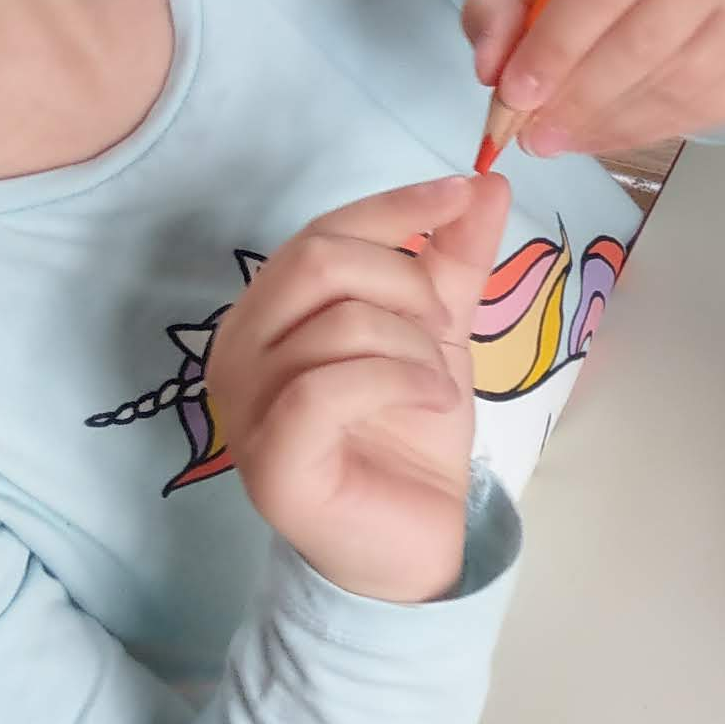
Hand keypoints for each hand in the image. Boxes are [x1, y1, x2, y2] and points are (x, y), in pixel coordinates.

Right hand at [207, 171, 509, 605]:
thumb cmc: (408, 435)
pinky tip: (432, 400)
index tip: (463, 189)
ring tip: (436, 386)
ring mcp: (244, 409)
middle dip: (404, 284)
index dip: (395, 205)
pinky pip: (330, 386)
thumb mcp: (438, 333)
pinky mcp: (271, 460)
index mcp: (267, 315)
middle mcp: (237, 353)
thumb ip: (453, 260)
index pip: (321, 233)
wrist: (413, 543)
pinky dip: (399, 381)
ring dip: (415, 348)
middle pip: (319, 262)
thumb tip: (487, 181)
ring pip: (337, 324)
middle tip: (442, 332)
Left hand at [462, 0, 724, 157]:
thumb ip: (513, 5)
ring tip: (555, 138)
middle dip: (573, 94)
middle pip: (637, 41)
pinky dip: (633, 133)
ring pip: (665, 86)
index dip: (553, 43)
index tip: (511, 91)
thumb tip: (489, 68)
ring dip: (599, 122)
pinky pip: (690, 114)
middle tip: (529, 131)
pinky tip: (598, 136)